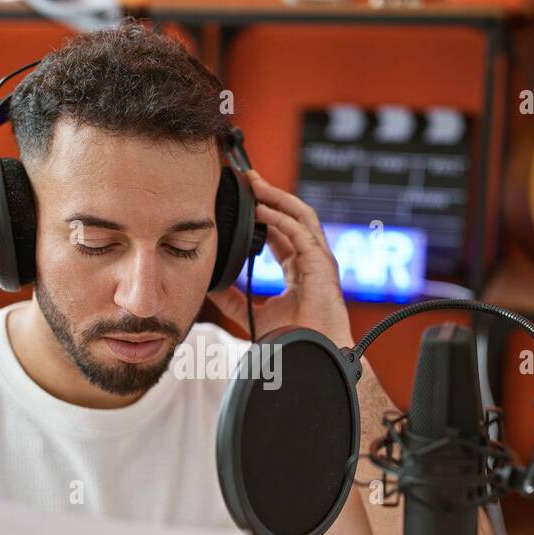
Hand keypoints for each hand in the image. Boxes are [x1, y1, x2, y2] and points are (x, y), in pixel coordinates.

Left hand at [209, 169, 354, 348]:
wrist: (310, 356)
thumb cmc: (292, 339)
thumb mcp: (253, 314)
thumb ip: (235, 299)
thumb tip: (211, 286)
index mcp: (299, 269)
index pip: (282, 231)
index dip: (266, 212)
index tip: (246, 197)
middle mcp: (311, 260)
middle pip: (292, 216)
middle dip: (271, 195)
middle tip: (248, 178)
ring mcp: (319, 261)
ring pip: (300, 216)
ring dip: (277, 197)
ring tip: (255, 183)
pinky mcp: (322, 265)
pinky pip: (300, 233)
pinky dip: (280, 218)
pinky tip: (260, 209)